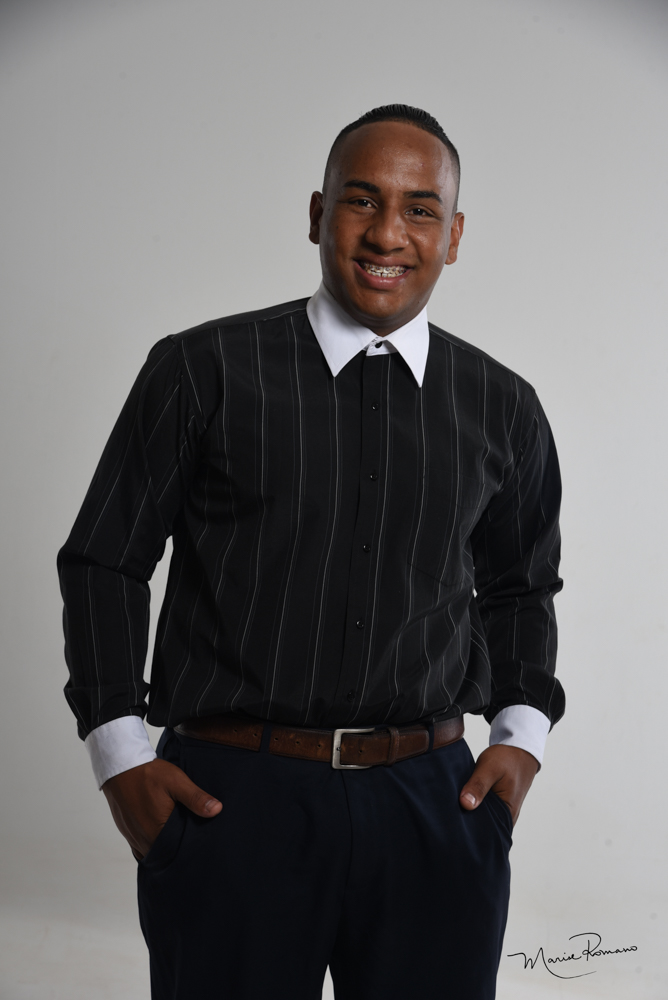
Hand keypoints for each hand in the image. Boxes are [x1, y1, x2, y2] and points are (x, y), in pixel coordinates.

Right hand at [102, 758, 221, 859]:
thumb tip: (217, 810)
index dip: (189, 849)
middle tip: (191, 838)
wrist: (121, 766)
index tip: (200, 843)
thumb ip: (196, 798)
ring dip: (164, 846)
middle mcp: (143, 840)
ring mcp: (133, 837)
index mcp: (157, 832)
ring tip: (178, 835)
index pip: (178, 852)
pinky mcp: (127, 831)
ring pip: (152, 850)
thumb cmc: (148, 774)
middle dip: (178, 849)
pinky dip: (151, 842)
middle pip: (165, 853)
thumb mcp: (177, 782)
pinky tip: (160, 833)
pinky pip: (141, 845)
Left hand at [459, 744, 538, 825]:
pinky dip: (475, 806)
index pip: (485, 832)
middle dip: (467, 821)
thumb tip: (465, 804)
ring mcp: (503, 812)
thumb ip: (478, 786)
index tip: (453, 820)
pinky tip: (465, 800)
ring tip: (455, 806)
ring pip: (483, 818)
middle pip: (483, 827)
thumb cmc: (508, 759)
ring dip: (471, 812)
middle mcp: (506, 818)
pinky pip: (485, 810)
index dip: (468, 828)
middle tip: (450, 813)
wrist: (520, 750)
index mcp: (507, 814)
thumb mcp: (490, 769)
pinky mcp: (498, 805)